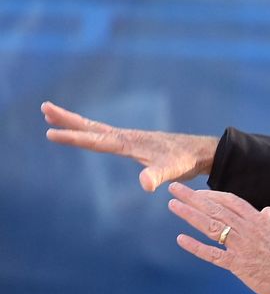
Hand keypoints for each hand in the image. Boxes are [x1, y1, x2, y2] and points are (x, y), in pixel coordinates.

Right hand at [43, 101, 218, 191]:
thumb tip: (145, 185)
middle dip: (67, 119)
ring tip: (52, 115)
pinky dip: (91, 132)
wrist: (201, 151)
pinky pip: (105, 135)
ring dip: (75, 123)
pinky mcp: (134, 143)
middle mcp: (126, 137)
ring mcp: (129, 138)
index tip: (50, 133)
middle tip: (44, 108)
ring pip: (96, 129)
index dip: (73, 137)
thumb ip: (157, 175)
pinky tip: (86, 132)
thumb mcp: (172, 170)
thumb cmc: (186, 160)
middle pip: (90, 127)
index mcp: (129, 142)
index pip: (94, 140)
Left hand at [167, 182, 269, 293]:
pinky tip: (181, 239)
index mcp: (259, 221)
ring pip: (211, 226)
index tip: (198, 191)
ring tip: (173, 206)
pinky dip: (196, 247)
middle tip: (175, 189)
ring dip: (190, 215)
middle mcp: (248, 230)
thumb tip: (267, 211)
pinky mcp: (238, 265)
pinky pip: (213, 254)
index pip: (231, 202)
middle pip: (215, 209)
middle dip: (193, 198)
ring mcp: (241, 247)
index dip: (212, 194)